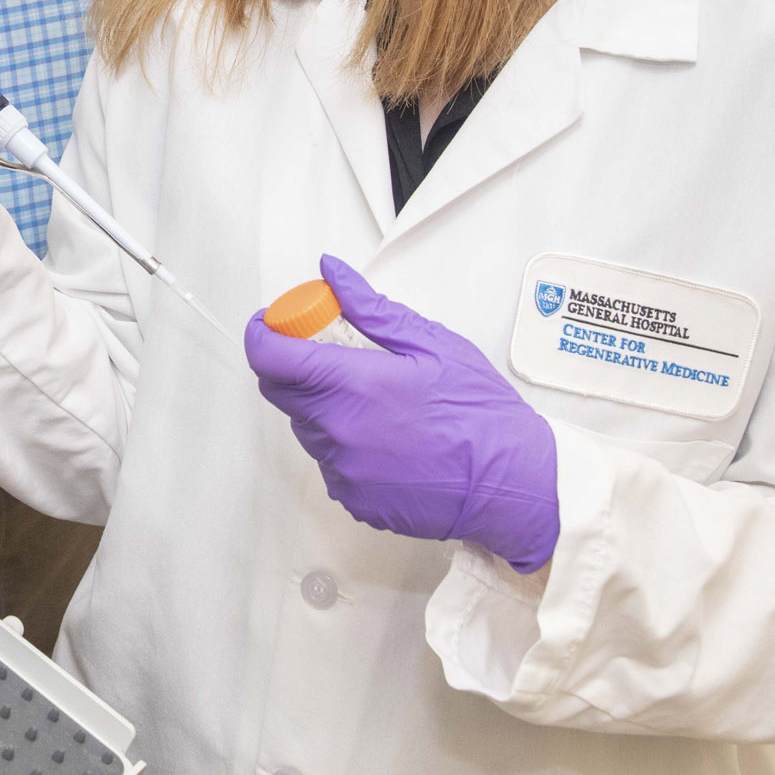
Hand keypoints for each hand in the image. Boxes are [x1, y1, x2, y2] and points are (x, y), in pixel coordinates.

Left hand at [243, 254, 559, 571]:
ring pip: (307, 428)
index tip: (270, 324)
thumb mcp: (431, 344)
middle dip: (293, 368)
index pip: (271, 358)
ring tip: (374, 401)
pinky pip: (330, 463)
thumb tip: (331, 274)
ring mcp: (344, 471)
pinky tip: (387, 438)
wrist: (512, 483)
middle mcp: (339, 432)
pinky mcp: (354, 499)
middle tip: (329, 355)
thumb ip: (370, 309)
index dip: (262, 334)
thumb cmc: (480, 413)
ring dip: (323, 408)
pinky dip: (345, 445)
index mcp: (353, 386)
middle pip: (281, 393)